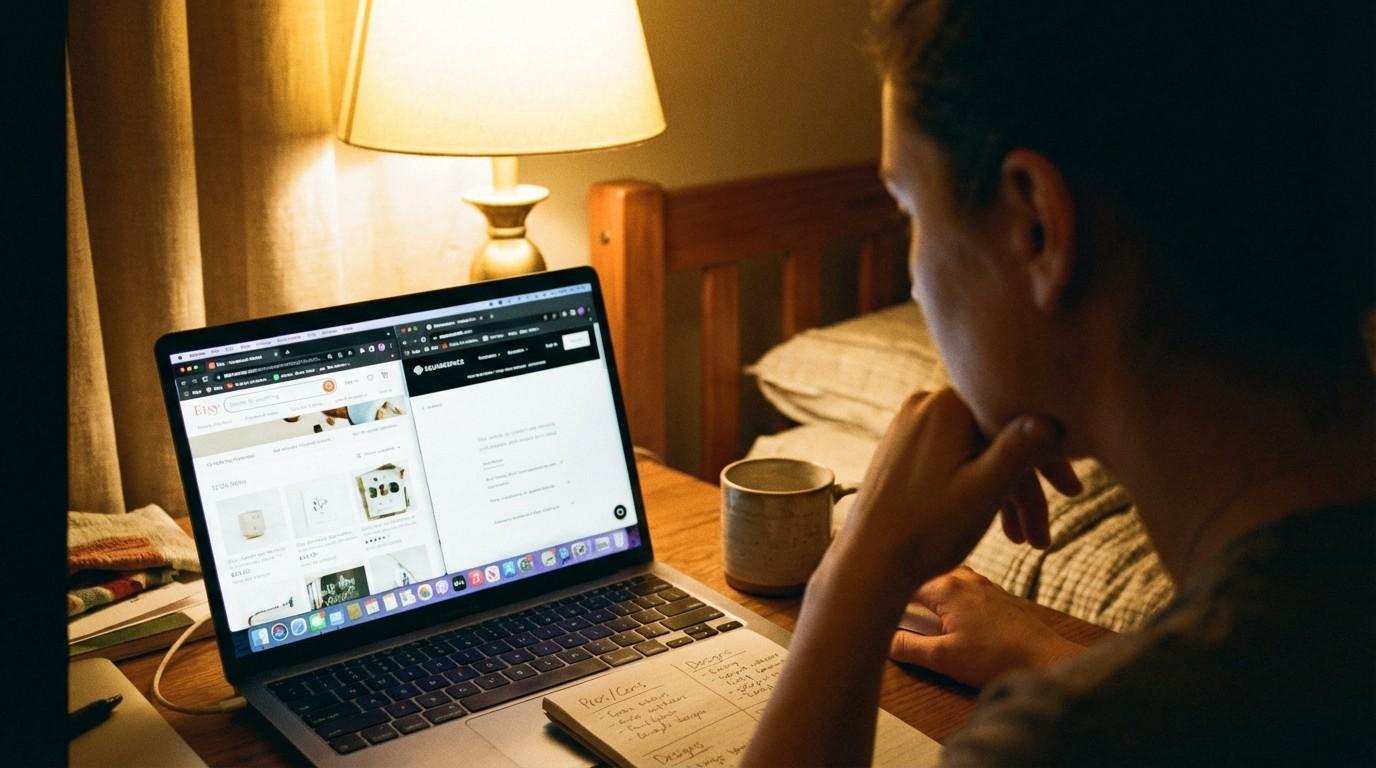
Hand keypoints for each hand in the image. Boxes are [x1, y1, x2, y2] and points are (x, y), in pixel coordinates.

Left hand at [824, 388, 1067, 592]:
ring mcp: (911, 426)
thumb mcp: (984, 490)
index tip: (1072, 492)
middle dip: (1026, 488)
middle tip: (1047, 534)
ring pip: (977, 454)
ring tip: (1025, 543)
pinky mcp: (903, 449)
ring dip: (1004, 495)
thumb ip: (1018, 450)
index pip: (1015, 418)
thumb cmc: (927, 530)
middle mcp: (925, 404)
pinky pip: (955, 460)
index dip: (1050, 458)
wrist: (869, 562)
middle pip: (996, 440)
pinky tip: (994, 525)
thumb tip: (1051, 416)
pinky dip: (976, 488)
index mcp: (947, 404)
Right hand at [889, 566, 1083, 687]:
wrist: (1045, 659)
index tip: (875, 606)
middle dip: (907, 591)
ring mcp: (983, 584)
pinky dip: (950, 599)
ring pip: (944, 581)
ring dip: (931, 595)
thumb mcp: (944, 658)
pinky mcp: (997, 596)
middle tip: (894, 611)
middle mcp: (964, 578)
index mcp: (947, 587)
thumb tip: (885, 639)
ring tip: (921, 616)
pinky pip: (964, 589)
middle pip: (923, 577)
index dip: (885, 594)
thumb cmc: (999, 658)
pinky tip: (951, 618)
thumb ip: (909, 646)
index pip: (902, 581)